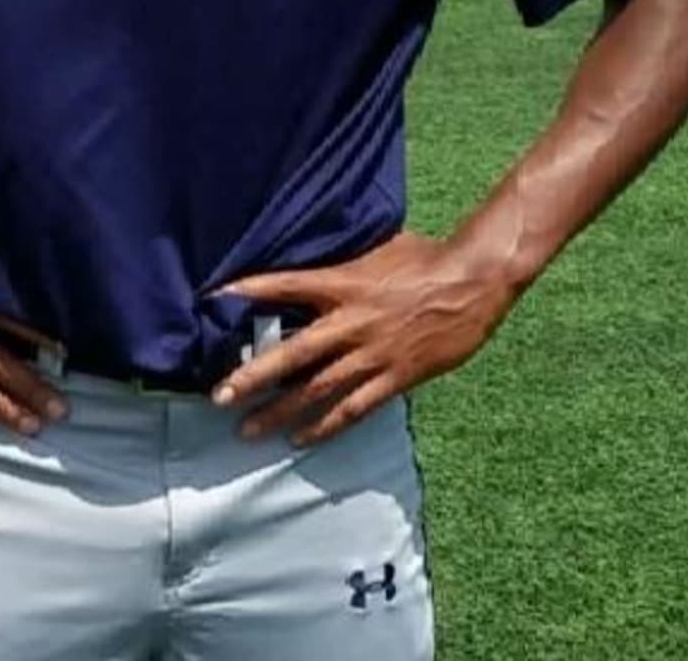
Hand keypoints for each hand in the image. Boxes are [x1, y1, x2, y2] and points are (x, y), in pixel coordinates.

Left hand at [210, 232, 521, 446]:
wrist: (473, 282)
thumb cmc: (425, 258)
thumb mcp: (377, 247)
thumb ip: (342, 258)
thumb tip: (312, 251)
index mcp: (343, 284)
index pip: (285, 286)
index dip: (250, 289)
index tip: (214, 297)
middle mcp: (352, 322)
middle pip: (293, 354)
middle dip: (252, 377)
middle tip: (218, 397)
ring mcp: (373, 354)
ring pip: (317, 390)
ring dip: (280, 412)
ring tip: (247, 430)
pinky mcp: (395, 377)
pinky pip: (354, 408)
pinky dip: (326, 426)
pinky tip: (300, 440)